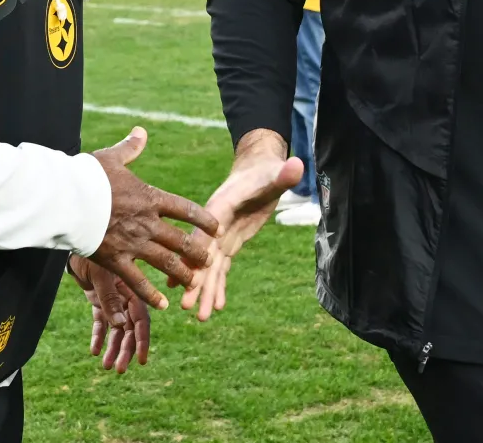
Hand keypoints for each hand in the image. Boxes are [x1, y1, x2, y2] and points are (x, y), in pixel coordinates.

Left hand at [68, 254, 148, 372]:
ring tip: (106, 366)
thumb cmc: (92, 250)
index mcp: (132, 290)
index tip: (142, 360)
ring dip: (113, 347)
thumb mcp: (101, 276)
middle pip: (130, 328)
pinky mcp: (99, 299)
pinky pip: (101, 321)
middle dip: (126, 350)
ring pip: (117, 328)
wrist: (75, 238)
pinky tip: (94, 351)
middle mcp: (125, 296)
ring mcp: (112, 298)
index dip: (142, 341)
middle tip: (118, 369)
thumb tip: (120, 325)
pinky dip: (99, 336)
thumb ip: (110, 300)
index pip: (141, 320)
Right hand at [88, 127, 220, 309]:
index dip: (204, 219)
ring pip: (166, 262)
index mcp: (150, 197)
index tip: (216, 228)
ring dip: (182, 273)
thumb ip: (130, 149)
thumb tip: (141, 131)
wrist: (65, 198)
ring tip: (193, 282)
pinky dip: (151, 294)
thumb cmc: (86, 175)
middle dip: (197, 252)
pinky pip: (137, 281)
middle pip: (181, 240)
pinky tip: (163, 305)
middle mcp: (147, 222)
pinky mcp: (115, 259)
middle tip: (209, 261)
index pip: (186, 209)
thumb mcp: (111, 158)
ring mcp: (133, 242)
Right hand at [181, 129, 303, 321]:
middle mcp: (215, 224)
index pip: (205, 231)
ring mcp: (220, 235)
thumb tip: (297, 165)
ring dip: (205, 291)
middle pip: (202, 255)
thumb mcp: (276, 173)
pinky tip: (216, 306)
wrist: (259, 170)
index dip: (196, 252)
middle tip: (185, 306)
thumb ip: (284, 174)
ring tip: (201, 317)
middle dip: (195, 280)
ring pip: (210, 267)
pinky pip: (221, 268)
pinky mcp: (229, 242)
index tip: (186, 273)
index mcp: (221, 207)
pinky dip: (218, 286)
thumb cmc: (267, 171)